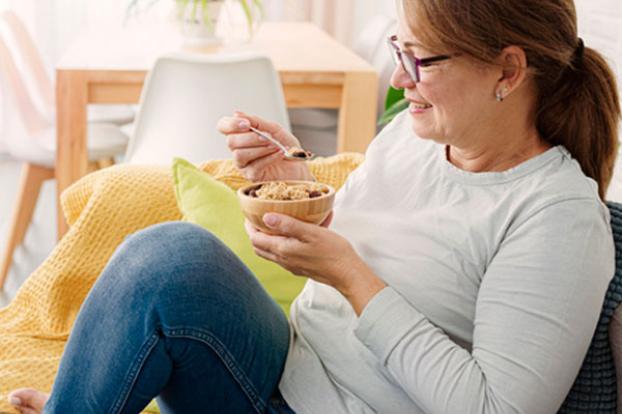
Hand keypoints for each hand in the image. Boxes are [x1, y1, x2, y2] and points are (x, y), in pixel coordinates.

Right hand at [217, 111, 313, 181]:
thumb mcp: (274, 129)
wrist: (299, 164)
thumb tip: (237, 113)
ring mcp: (243, 164)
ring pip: (239, 155)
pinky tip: (279, 154)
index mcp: (241, 135)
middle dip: (251, 137)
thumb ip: (256, 122)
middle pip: (231, 141)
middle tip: (268, 137)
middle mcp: (238, 149)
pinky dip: (269, 158)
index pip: (223, 127)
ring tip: (275, 146)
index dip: (231, 124)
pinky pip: (254, 166)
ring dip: (260, 148)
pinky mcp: (252, 176)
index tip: (247, 124)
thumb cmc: (286, 146)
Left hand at [245, 212, 385, 313]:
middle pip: (259, 248)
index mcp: (283, 250)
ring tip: (272, 225)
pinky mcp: (300, 268)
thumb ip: (288, 225)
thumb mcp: (311, 232)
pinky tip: (293, 235)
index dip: (249, 226)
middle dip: (255, 233)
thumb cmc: (332, 251)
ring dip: (266, 240)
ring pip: (270, 253)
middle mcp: (283, 260)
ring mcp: (291, 266)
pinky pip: (283, 256)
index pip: (255, 239)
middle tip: (257, 219)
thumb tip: (266, 217)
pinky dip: (280, 245)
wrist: (347, 273)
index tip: (250, 214)